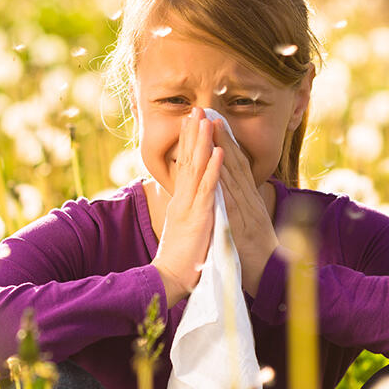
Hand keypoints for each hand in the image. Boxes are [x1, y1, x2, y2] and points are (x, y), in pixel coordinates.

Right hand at [151, 108, 223, 307]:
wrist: (170, 279)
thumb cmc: (180, 259)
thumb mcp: (183, 228)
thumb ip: (187, 211)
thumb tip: (187, 200)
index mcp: (180, 201)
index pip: (184, 165)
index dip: (188, 143)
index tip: (192, 122)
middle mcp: (182, 199)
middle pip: (187, 160)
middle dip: (192, 133)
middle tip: (196, 109)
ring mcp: (190, 206)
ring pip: (196, 168)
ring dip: (202, 142)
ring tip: (206, 120)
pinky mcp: (199, 216)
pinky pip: (208, 189)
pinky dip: (213, 169)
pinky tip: (218, 151)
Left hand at [211, 118, 280, 296]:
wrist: (272, 278)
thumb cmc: (257, 255)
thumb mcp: (248, 226)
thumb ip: (241, 209)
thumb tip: (232, 196)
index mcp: (249, 200)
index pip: (236, 165)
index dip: (225, 142)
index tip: (213, 121)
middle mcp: (249, 199)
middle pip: (234, 162)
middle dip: (221, 136)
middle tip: (208, 111)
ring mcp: (246, 210)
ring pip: (232, 174)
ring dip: (221, 148)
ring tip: (210, 125)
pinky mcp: (241, 224)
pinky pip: (231, 198)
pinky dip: (224, 179)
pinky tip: (217, 163)